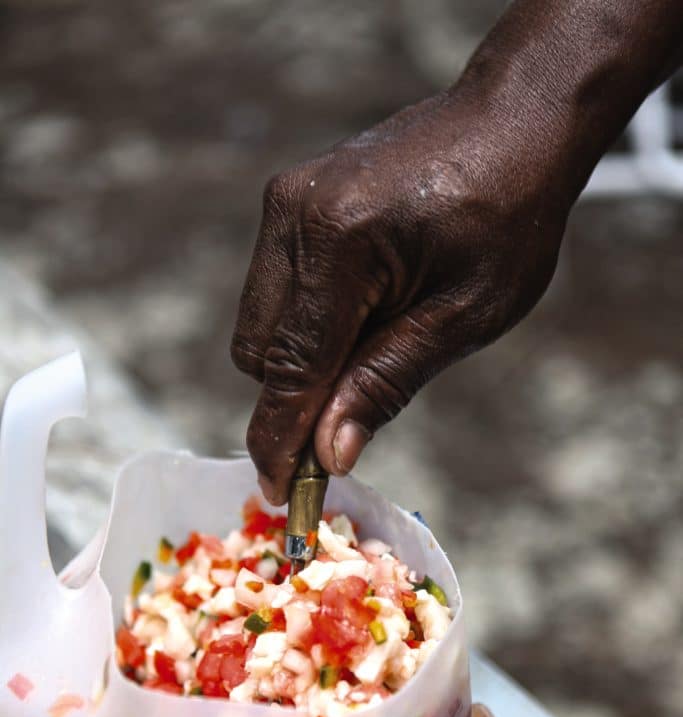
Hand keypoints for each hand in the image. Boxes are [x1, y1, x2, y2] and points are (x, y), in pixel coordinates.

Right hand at [231, 86, 567, 504]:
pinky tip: (364, 310)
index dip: (281, 440)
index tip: (280, 495)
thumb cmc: (508, 217)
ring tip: (376, 342)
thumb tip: (329, 455)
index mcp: (341, 244)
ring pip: (259, 326)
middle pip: (259, 354)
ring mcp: (285, 203)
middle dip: (296, 398)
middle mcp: (294, 217)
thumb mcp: (463, 316)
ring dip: (300, 361)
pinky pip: (274, 291)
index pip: (291, 370)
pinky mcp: (289, 200)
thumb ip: (386, 383)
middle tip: (353, 417)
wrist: (514, 122)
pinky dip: (306, 324)